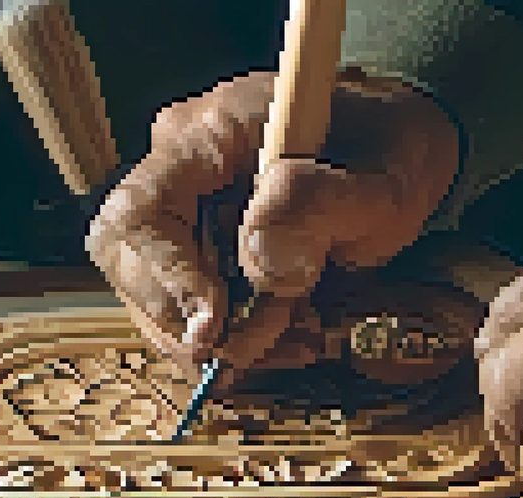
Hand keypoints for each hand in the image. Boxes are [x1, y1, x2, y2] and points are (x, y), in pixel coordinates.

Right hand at [87, 68, 460, 383]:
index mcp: (211, 131)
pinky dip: (222, 339)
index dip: (168, 277)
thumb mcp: (378, 183)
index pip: (140, 210)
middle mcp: (176, 164)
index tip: (217, 323)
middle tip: (265, 339)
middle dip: (189, 321)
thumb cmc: (388, 156)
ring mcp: (178, 205)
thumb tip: (259, 259)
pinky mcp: (190, 243)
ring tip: (289, 339)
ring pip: (148, 294)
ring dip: (212, 339)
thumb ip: (318, 208)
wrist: (393, 152)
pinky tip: (277, 341)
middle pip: (129, 261)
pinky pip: (177, 305)